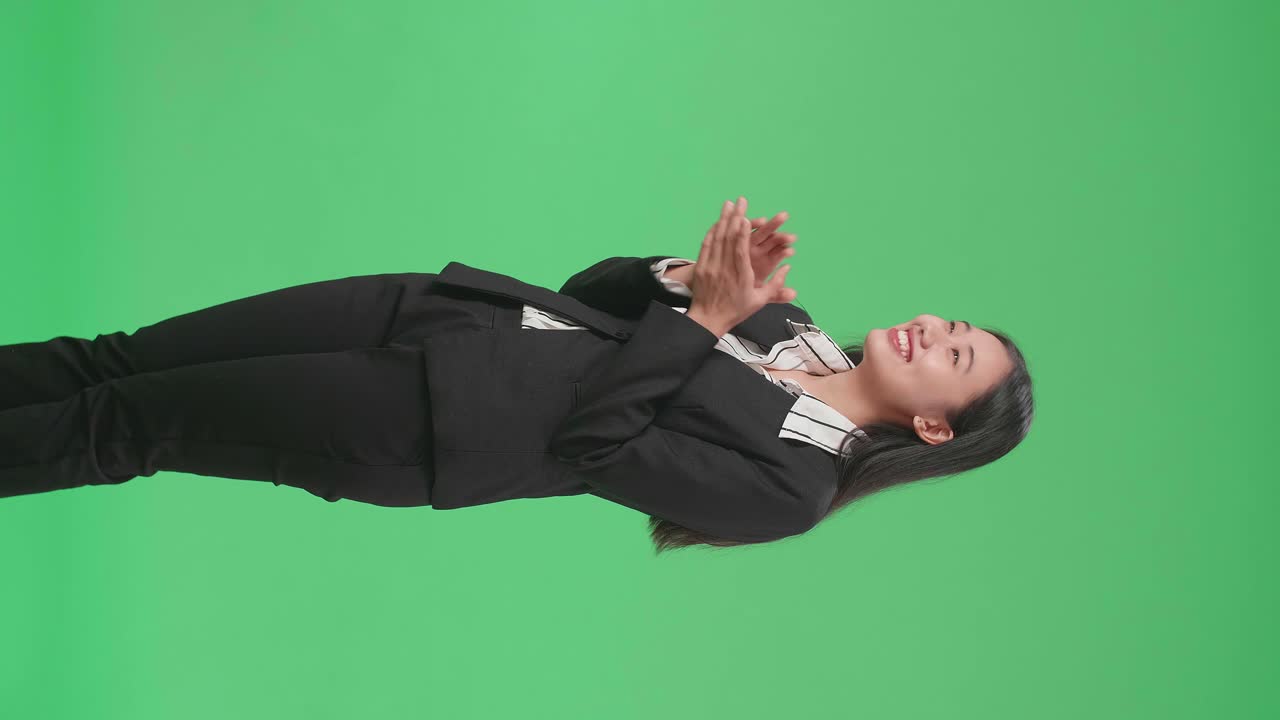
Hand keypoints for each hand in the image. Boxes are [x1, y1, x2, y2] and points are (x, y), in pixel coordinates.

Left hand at [688, 196, 795, 334]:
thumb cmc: (736, 310)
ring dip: (723, 219)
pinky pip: (707, 245)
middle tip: (740, 201)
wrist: (708, 320)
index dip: (742, 233)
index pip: (740, 251)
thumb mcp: (759, 301)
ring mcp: (711, 267)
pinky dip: (712, 232)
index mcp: (740, 276)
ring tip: (729, 204)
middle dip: (734, 218)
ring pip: (717, 238)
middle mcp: (724, 269)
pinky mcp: (702, 267)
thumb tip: (788, 267)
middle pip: (728, 239)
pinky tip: (717, 221)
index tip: (745, 218)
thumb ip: (777, 285)